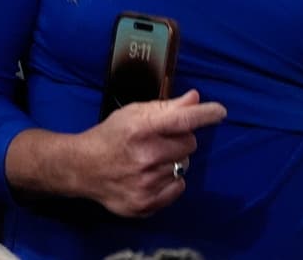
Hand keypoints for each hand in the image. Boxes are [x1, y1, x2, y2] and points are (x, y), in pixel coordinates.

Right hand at [74, 90, 226, 216]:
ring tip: (150, 160)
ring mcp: (146, 184)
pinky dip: (170, 181)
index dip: (205, 114)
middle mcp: (145, 157)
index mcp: (141, 129)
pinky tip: (151, 176)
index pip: (183, 120)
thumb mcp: (133, 113)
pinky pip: (178, 187)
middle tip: (160, 141)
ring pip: (184, 166)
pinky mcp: (145, 204)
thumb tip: (195, 99)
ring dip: (172, 161)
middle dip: (180, 140)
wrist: (82, 168)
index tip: (220, 112)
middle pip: (189, 144)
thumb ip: (166, 107)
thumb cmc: (111, 136)